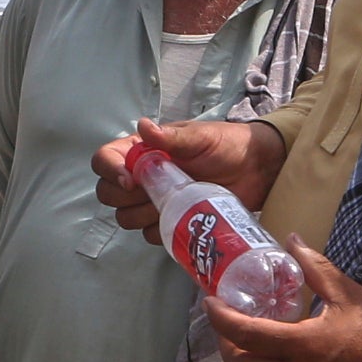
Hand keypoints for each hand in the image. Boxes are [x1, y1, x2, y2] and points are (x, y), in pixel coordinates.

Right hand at [95, 117, 283, 235]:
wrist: (256, 171)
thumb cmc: (227, 146)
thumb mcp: (201, 137)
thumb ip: (172, 137)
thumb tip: (144, 126)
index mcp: (142, 150)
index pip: (104, 159)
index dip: (109, 170)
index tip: (129, 180)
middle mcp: (141, 176)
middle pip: (108, 194)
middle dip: (125, 197)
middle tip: (155, 192)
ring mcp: (153, 202)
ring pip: (126, 218)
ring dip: (143, 215)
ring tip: (174, 202)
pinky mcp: (169, 222)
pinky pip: (150, 235)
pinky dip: (162, 230)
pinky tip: (183, 217)